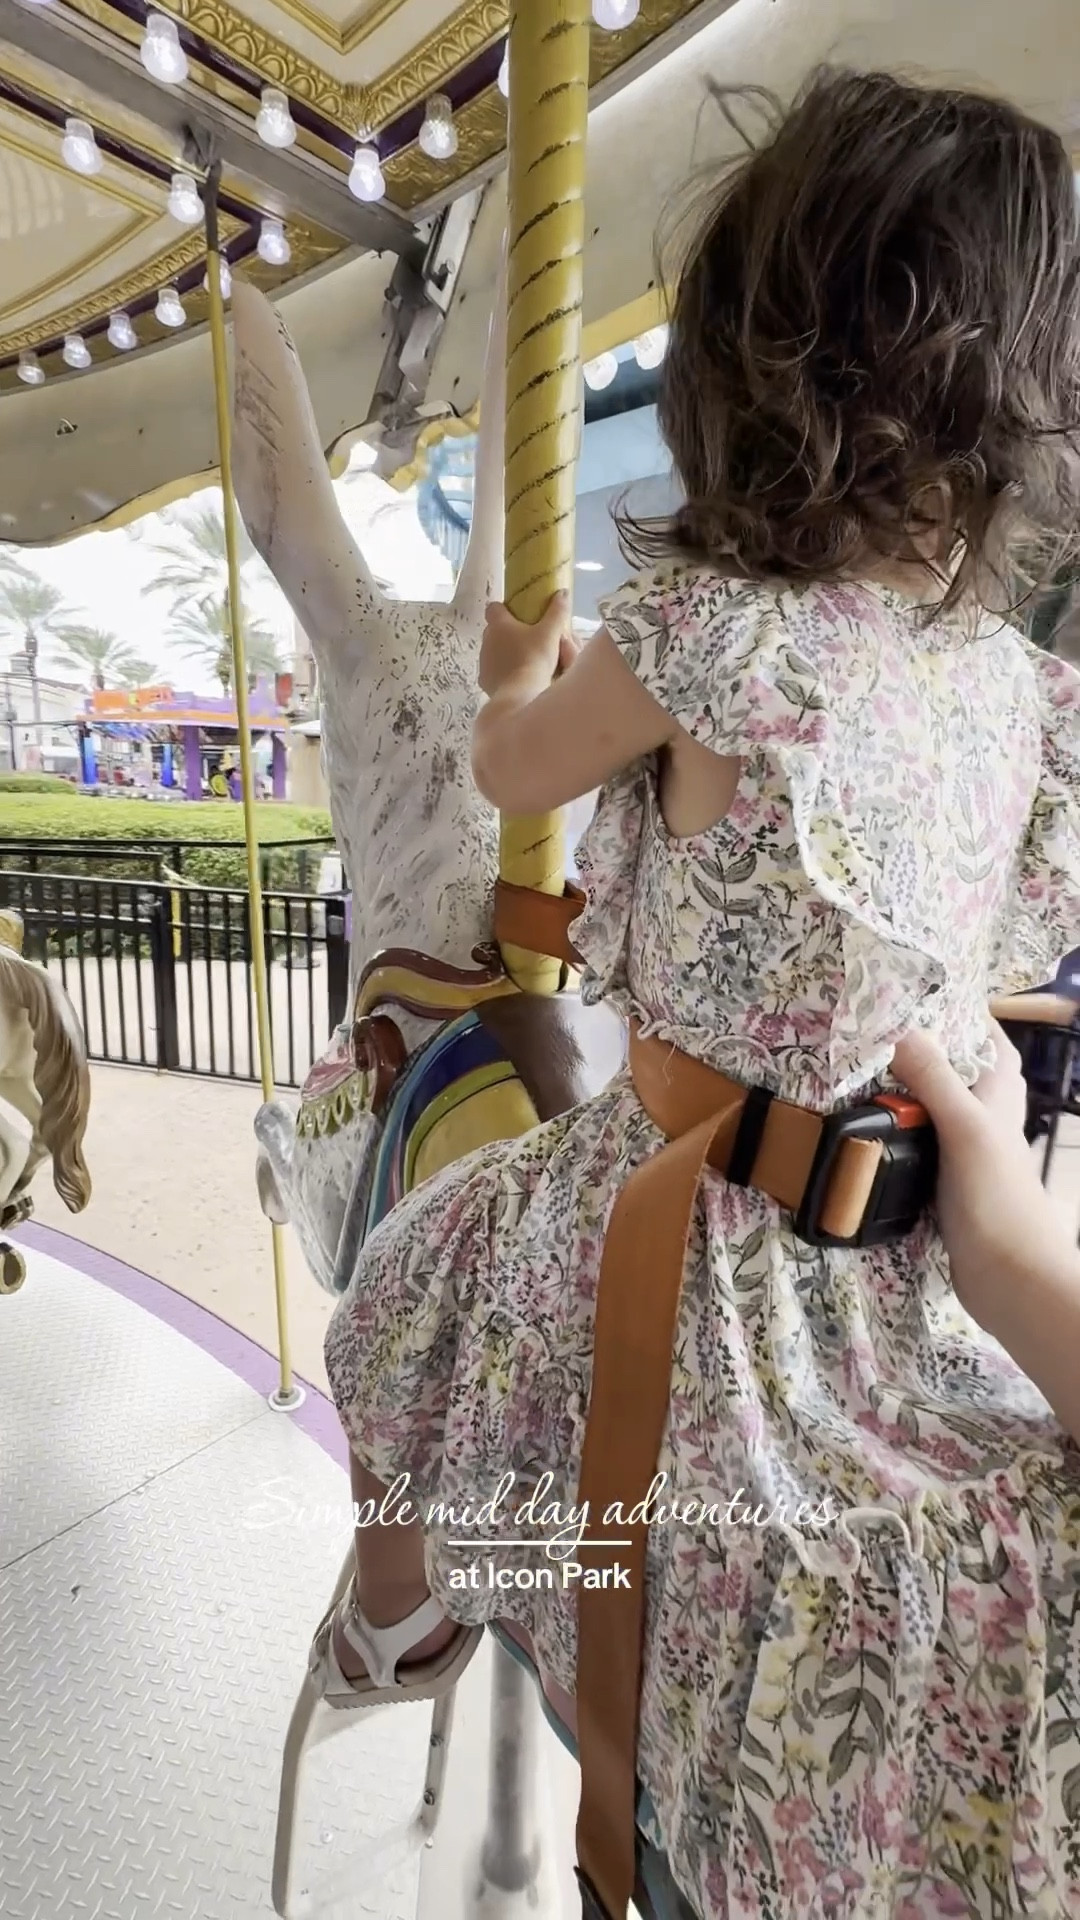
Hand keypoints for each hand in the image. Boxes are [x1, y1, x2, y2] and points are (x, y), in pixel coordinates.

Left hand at [480, 591, 574, 697]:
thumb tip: (563, 592)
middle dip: (508, 633)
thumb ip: (557, 611)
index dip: (504, 609)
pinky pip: (493, 671)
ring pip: (493, 651)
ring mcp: (483, 661)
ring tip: (525, 661)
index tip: (519, 615)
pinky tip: (518, 678)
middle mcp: (487, 640)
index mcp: (499, 624)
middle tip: (528, 640)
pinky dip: (502, 672)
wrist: (521, 693)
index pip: (494, 608)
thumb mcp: (551, 633)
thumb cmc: (535, 658)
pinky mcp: (484, 680)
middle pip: (494, 630)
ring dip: (505, 653)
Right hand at [891, 1024, 1074, 1328]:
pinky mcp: (949, 1188)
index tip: (917, 995)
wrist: (1012, 1281)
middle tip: (875, 1035)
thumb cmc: (998, 1199)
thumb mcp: (965, 1129)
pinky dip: (900, 1138)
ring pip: (937, 1112)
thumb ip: (936, 1080)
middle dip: (925, 1052)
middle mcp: (988, 1120)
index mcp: (1000, 1096)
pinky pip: (922, 1150)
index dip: (962, 1015)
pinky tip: (870, 1135)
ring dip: (907, 1096)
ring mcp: (968, 1156)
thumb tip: (900, 1028)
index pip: (988, 1040)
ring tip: (861, 1075)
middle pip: (960, 1073)